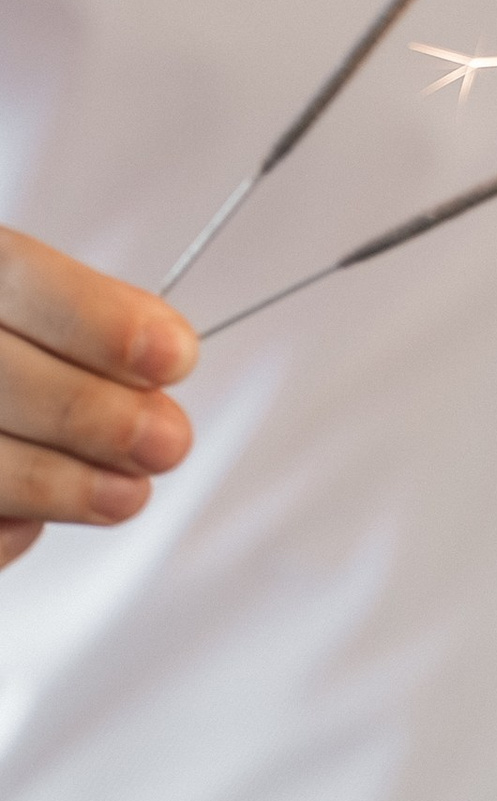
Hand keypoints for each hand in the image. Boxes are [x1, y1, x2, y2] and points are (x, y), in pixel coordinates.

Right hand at [0, 227, 196, 572]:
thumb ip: (82, 322)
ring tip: (128, 495)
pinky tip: (28, 524)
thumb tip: (163, 354)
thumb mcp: (23, 306)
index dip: (95, 319)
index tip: (176, 357)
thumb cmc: (3, 351)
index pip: (16, 276)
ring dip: (53, 482)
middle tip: (169, 442)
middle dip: (88, 413)